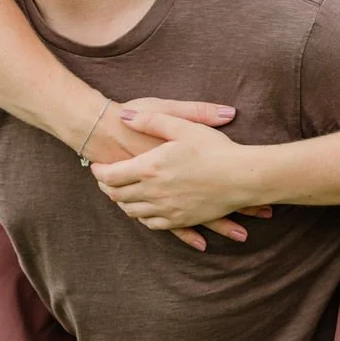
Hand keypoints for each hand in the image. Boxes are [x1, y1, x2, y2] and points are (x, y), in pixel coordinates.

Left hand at [91, 111, 271, 233]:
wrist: (243, 177)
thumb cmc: (214, 148)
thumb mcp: (183, 126)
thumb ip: (151, 120)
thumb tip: (125, 117)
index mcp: (151, 167)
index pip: (111, 175)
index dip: (99, 172)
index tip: (97, 166)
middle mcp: (154, 192)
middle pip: (117, 195)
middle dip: (106, 187)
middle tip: (104, 180)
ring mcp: (167, 209)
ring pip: (131, 211)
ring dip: (121, 202)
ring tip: (120, 192)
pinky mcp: (180, 220)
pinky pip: (151, 223)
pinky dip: (140, 216)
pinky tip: (141, 208)